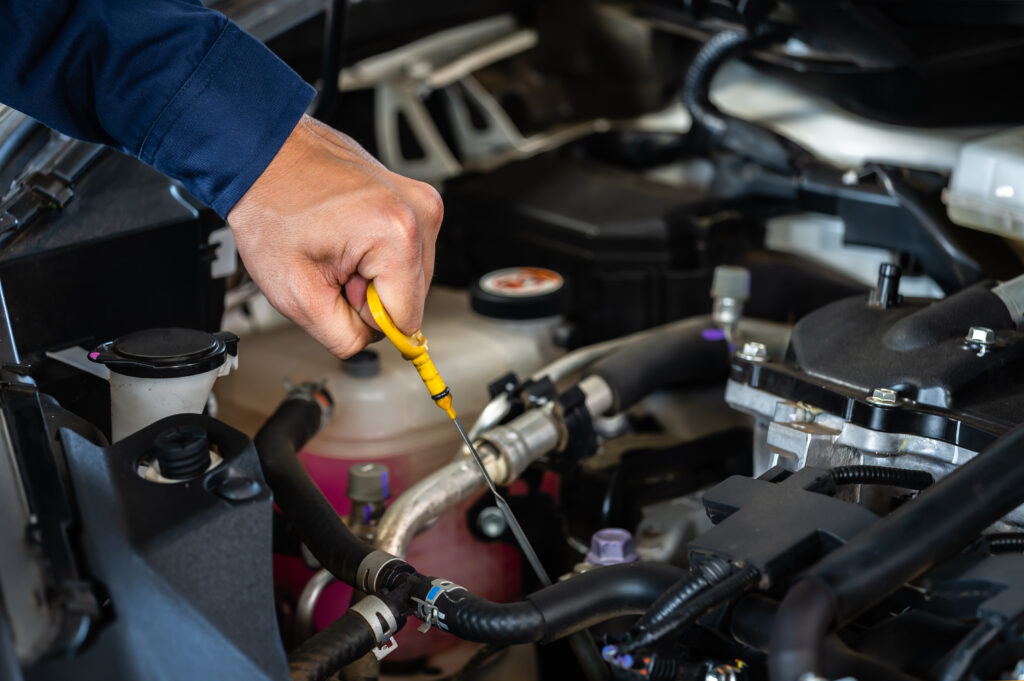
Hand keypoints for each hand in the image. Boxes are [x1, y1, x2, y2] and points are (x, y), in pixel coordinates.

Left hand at [227, 114, 442, 356]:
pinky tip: (347, 235)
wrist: (263, 156)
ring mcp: (421, 201)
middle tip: (332, 267)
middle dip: (370, 294)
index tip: (339, 295)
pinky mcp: (415, 196)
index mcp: (398, 236)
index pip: (407, 320)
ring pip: (410, 275)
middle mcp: (420, 214)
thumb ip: (344, 337)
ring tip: (337, 247)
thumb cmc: (271, 208)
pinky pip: (407, 250)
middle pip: (412, 297)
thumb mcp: (296, 295)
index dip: (366, 318)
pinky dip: (377, 252)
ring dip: (374, 274)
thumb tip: (370, 341)